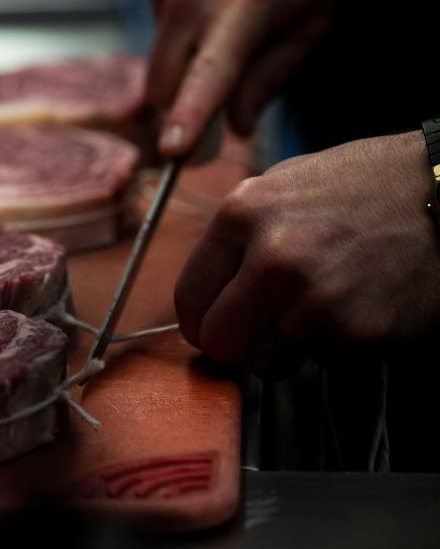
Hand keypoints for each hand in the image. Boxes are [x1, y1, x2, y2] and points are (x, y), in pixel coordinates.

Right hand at [140, 0, 345, 155]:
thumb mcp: (313, 20)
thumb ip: (271, 77)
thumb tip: (236, 126)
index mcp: (244, 6)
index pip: (209, 75)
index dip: (190, 116)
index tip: (174, 149)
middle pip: (163, 83)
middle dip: (183, 99)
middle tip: (217, 88)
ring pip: (157, 55)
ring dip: (182, 55)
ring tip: (223, 17)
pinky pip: (155, 20)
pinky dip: (177, 22)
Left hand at [175, 131, 439, 365]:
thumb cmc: (361, 188)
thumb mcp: (281, 187)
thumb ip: (235, 238)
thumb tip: (204, 292)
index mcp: (242, 215)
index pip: (188, 297)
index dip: (198, 320)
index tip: (211, 325)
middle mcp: (271, 257)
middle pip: (217, 341)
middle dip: (233, 343)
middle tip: (257, 330)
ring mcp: (312, 298)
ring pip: (262, 361)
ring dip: (281, 348)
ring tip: (313, 310)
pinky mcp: (352, 332)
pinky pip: (315, 360)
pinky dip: (328, 345)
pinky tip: (350, 307)